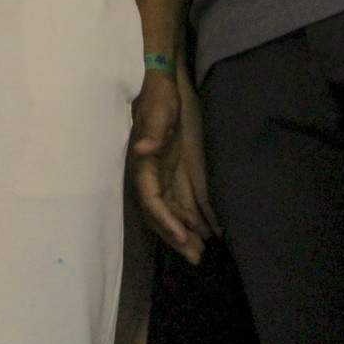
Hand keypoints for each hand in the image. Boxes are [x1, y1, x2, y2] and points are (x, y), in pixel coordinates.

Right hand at [130, 68, 218, 263]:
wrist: (158, 86)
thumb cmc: (159, 99)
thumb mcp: (159, 112)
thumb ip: (153, 133)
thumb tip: (142, 150)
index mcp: (143, 165)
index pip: (152, 200)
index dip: (165, 220)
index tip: (182, 236)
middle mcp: (147, 176)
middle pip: (158, 214)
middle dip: (175, 237)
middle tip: (195, 257)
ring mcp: (157, 177)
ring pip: (166, 213)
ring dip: (181, 233)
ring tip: (200, 252)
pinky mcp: (166, 174)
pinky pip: (174, 203)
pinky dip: (185, 219)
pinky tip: (200, 232)